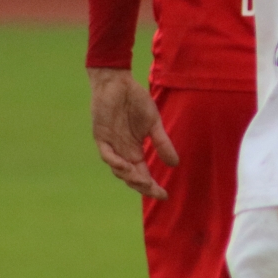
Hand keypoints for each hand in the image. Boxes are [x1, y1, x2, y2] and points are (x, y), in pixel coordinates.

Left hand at [89, 67, 176, 199]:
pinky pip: (107, 155)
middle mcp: (122, 152)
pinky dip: (115, 162)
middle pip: (131, 177)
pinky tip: (126, 167)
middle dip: (143, 186)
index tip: (164, 195)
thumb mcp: (154, 124)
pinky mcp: (102, 137)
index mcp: (134, 151)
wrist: (118, 83)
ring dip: (130, 177)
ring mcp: (111, 146)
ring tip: (143, 182)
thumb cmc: (135, 101)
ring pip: (118, 170)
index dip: (152, 186)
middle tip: (155, 191)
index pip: (143, 174)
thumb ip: (162, 143)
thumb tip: (175, 164)